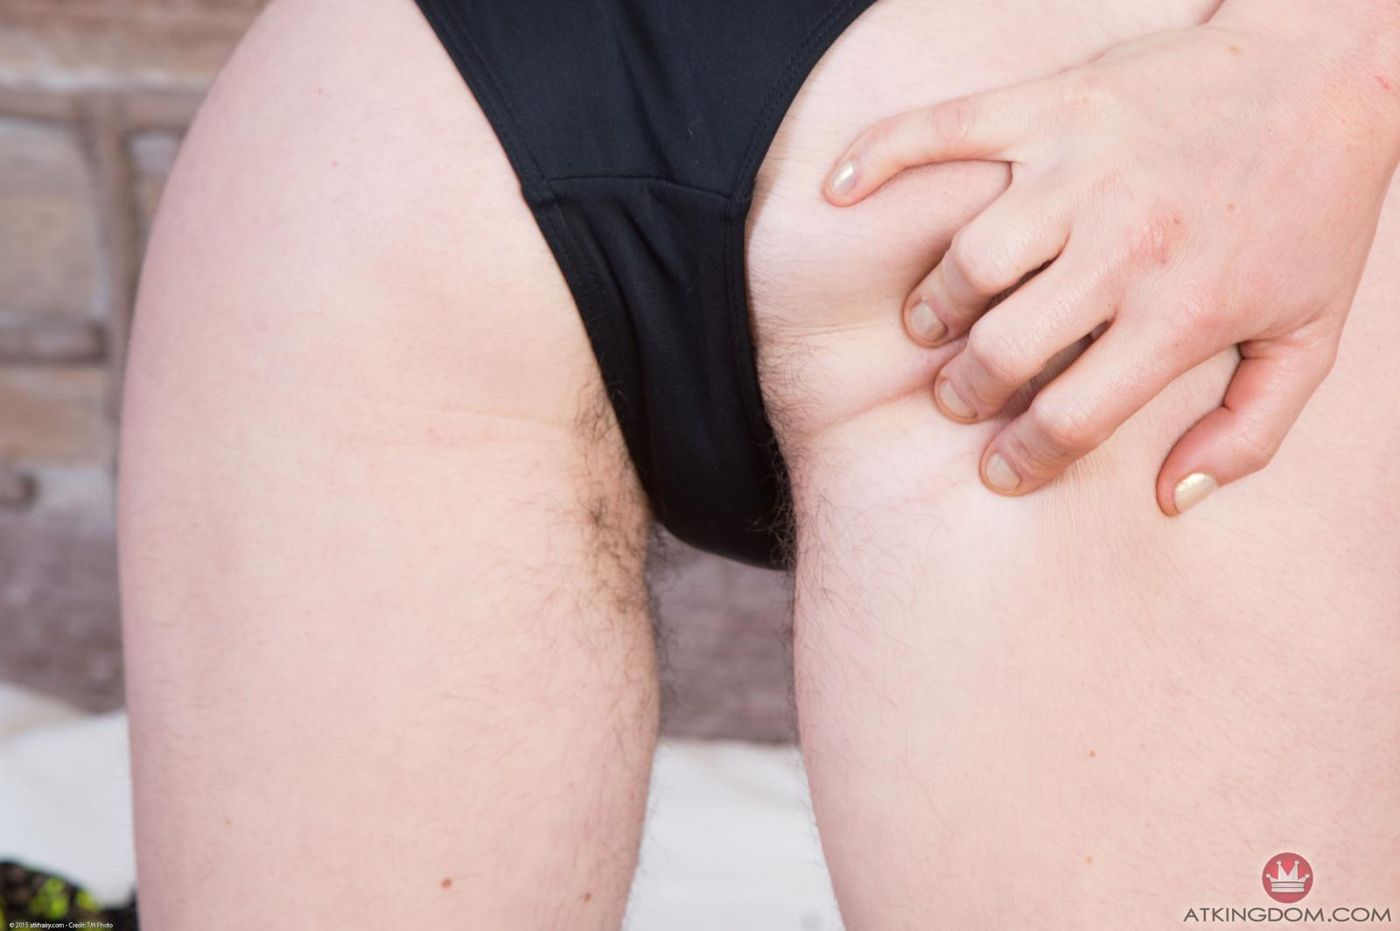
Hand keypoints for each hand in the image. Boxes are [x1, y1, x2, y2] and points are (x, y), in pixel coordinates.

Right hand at [823, 11, 1399, 513]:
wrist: (1330, 66)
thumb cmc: (1314, 208)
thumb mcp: (1312, 334)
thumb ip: (1250, 430)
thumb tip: (1170, 496)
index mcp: (1181, 309)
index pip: (1071, 416)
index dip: (1024, 460)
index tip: (1002, 469)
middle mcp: (1122, 241)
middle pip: (1002, 347)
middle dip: (966, 391)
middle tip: (960, 395)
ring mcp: (1079, 167)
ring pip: (966, 260)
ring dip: (935, 306)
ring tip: (934, 322)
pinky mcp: (1051, 104)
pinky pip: (941, 132)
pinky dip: (878, 158)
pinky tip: (838, 190)